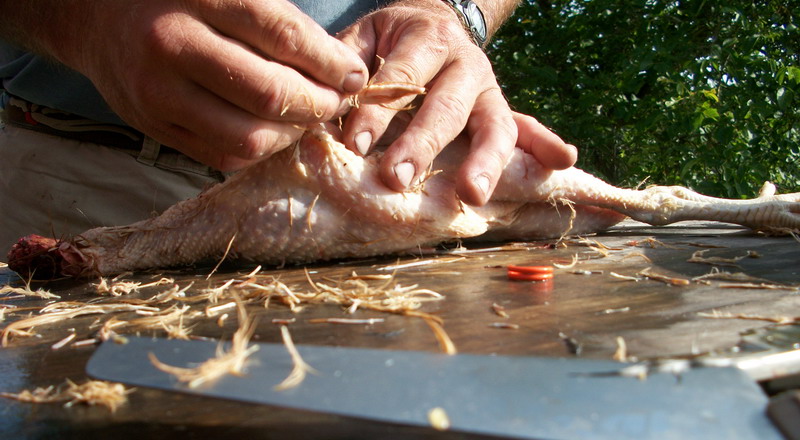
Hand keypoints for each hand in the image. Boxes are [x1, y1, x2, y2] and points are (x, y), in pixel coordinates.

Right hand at [54, 1, 368, 170]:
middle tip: (335, 101)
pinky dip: (261, 150)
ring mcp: (158, 93)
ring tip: (306, 118)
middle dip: (318, 104)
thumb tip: (342, 69)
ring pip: (249, 136)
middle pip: (270, 94)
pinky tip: (273, 131)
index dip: (330, 63)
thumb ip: (283, 24)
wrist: (98, 17)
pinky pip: (223, 156)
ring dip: (292, 134)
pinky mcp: (153, 127)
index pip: (283, 37)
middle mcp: (174, 45)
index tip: (354, 74)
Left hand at [338, 0, 573, 204]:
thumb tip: (329, 98)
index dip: (378, 110)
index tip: (356, 143)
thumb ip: (348, 63)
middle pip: (447, 106)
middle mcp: (465, 64)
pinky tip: (562, 159)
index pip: (402, 76)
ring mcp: (488, 90)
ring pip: (494, 125)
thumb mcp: (366, 37)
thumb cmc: (391, 40)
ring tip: (472, 194)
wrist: (435, 23)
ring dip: (485, 161)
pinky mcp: (501, 110)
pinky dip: (545, 142)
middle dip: (422, 144)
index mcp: (428, 39)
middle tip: (397, 177)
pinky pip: (526, 128)